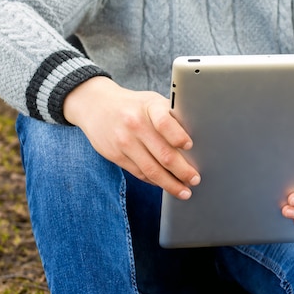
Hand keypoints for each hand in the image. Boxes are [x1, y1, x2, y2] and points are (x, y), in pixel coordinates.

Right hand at [63, 77, 199, 198]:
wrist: (96, 105)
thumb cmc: (136, 106)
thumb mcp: (153, 102)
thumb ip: (171, 118)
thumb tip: (198, 142)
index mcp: (149, 107)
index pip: (164, 122)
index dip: (178, 136)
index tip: (189, 146)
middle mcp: (135, 124)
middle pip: (162, 154)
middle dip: (182, 171)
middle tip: (195, 180)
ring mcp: (124, 141)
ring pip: (151, 169)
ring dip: (170, 184)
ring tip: (184, 191)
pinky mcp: (115, 155)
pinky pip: (139, 173)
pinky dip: (155, 181)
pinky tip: (166, 185)